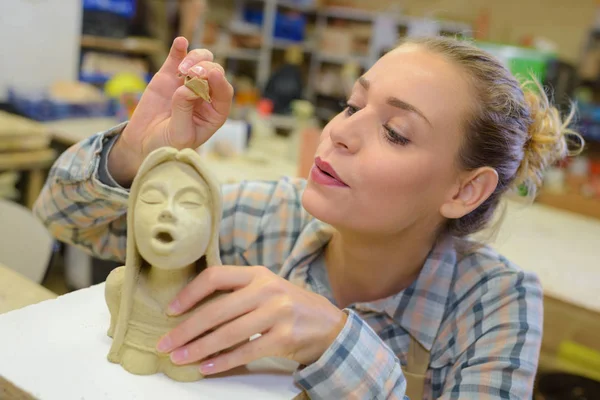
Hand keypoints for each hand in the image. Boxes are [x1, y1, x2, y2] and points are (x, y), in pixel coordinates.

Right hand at [109, 36, 233, 185]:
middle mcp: (206, 95)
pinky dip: (180, 48)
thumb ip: (184, 111)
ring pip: (201, 60)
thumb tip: (188, 88)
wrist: (145, 143)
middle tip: (190, 74)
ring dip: (194, 59)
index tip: (211, 75)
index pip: (224, 92)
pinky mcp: (170, 75)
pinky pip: (178, 57)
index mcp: (215, 113)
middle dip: (204, 69)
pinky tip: (181, 42)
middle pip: (214, 72)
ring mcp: (188, 82)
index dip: (220, 82)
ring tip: (181, 69)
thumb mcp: (179, 133)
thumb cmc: (168, 144)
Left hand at [155, 266, 347, 374]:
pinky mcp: (285, 337)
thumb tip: (193, 312)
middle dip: (186, 329)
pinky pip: (246, 352)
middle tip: (165, 343)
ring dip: (199, 348)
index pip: (216, 276)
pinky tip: (206, 367)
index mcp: (257, 274)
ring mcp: (277, 313)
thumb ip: (237, 293)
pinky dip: (223, 362)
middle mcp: (267, 290)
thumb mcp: (266, 289)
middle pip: (217, 310)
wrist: (328, 324)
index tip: (170, 310)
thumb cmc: (289, 306)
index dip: (190, 294)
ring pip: (228, 333)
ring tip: (180, 358)